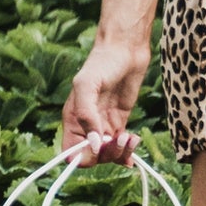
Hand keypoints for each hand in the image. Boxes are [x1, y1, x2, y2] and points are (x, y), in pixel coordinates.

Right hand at [59, 33, 150, 158]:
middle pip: (92, 157)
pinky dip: (127, 151)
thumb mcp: (87, 86)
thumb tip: (94, 144)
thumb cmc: (102, 63)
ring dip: (120, 152)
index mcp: (73, 120)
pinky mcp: (119, 122)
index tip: (98, 146)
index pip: (71, 153)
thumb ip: (86, 116)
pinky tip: (134, 142)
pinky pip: (120, 146)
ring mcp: (103, 125)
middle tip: (120, 139)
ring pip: (108, 154)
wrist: (125, 49)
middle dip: (107, 154)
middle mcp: (86, 126)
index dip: (84, 156)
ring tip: (132, 138)